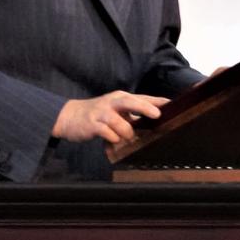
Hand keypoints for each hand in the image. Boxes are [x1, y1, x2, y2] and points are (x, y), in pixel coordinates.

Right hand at [52, 91, 167, 146]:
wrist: (69, 116)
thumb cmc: (98, 114)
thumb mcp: (115, 110)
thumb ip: (132, 114)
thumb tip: (154, 122)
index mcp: (120, 98)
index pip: (142, 97)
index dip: (156, 101)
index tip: (171, 104)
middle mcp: (112, 102)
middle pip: (130, 102)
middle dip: (144, 107)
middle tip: (157, 115)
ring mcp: (101, 113)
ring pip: (119, 123)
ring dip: (126, 133)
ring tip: (125, 138)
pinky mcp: (92, 124)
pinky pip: (106, 133)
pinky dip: (113, 138)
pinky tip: (112, 141)